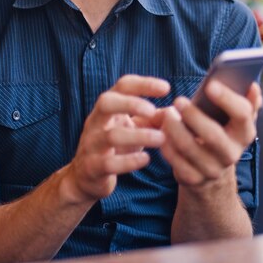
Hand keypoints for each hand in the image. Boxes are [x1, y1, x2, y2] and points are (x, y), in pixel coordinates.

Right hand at [65, 75, 169, 202]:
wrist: (86, 178)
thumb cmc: (115, 147)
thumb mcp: (133, 128)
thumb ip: (152, 119)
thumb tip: (176, 111)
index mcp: (107, 108)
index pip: (122, 86)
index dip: (143, 84)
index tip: (166, 88)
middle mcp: (95, 121)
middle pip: (106, 102)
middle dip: (131, 103)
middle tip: (153, 111)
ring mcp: (91, 144)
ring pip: (111, 136)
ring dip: (139, 136)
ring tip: (161, 139)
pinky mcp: (92, 167)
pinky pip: (109, 163)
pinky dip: (129, 161)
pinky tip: (146, 160)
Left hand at [155, 81, 261, 188]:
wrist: (211, 171)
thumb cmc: (220, 133)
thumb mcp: (233, 120)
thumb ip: (243, 102)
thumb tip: (252, 86)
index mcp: (244, 134)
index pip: (242, 115)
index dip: (227, 99)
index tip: (210, 85)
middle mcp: (231, 154)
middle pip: (213, 134)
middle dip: (194, 116)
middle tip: (178, 100)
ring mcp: (212, 169)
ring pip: (189, 147)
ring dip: (174, 128)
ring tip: (166, 113)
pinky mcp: (193, 179)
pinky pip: (175, 160)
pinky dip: (166, 144)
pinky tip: (162, 131)